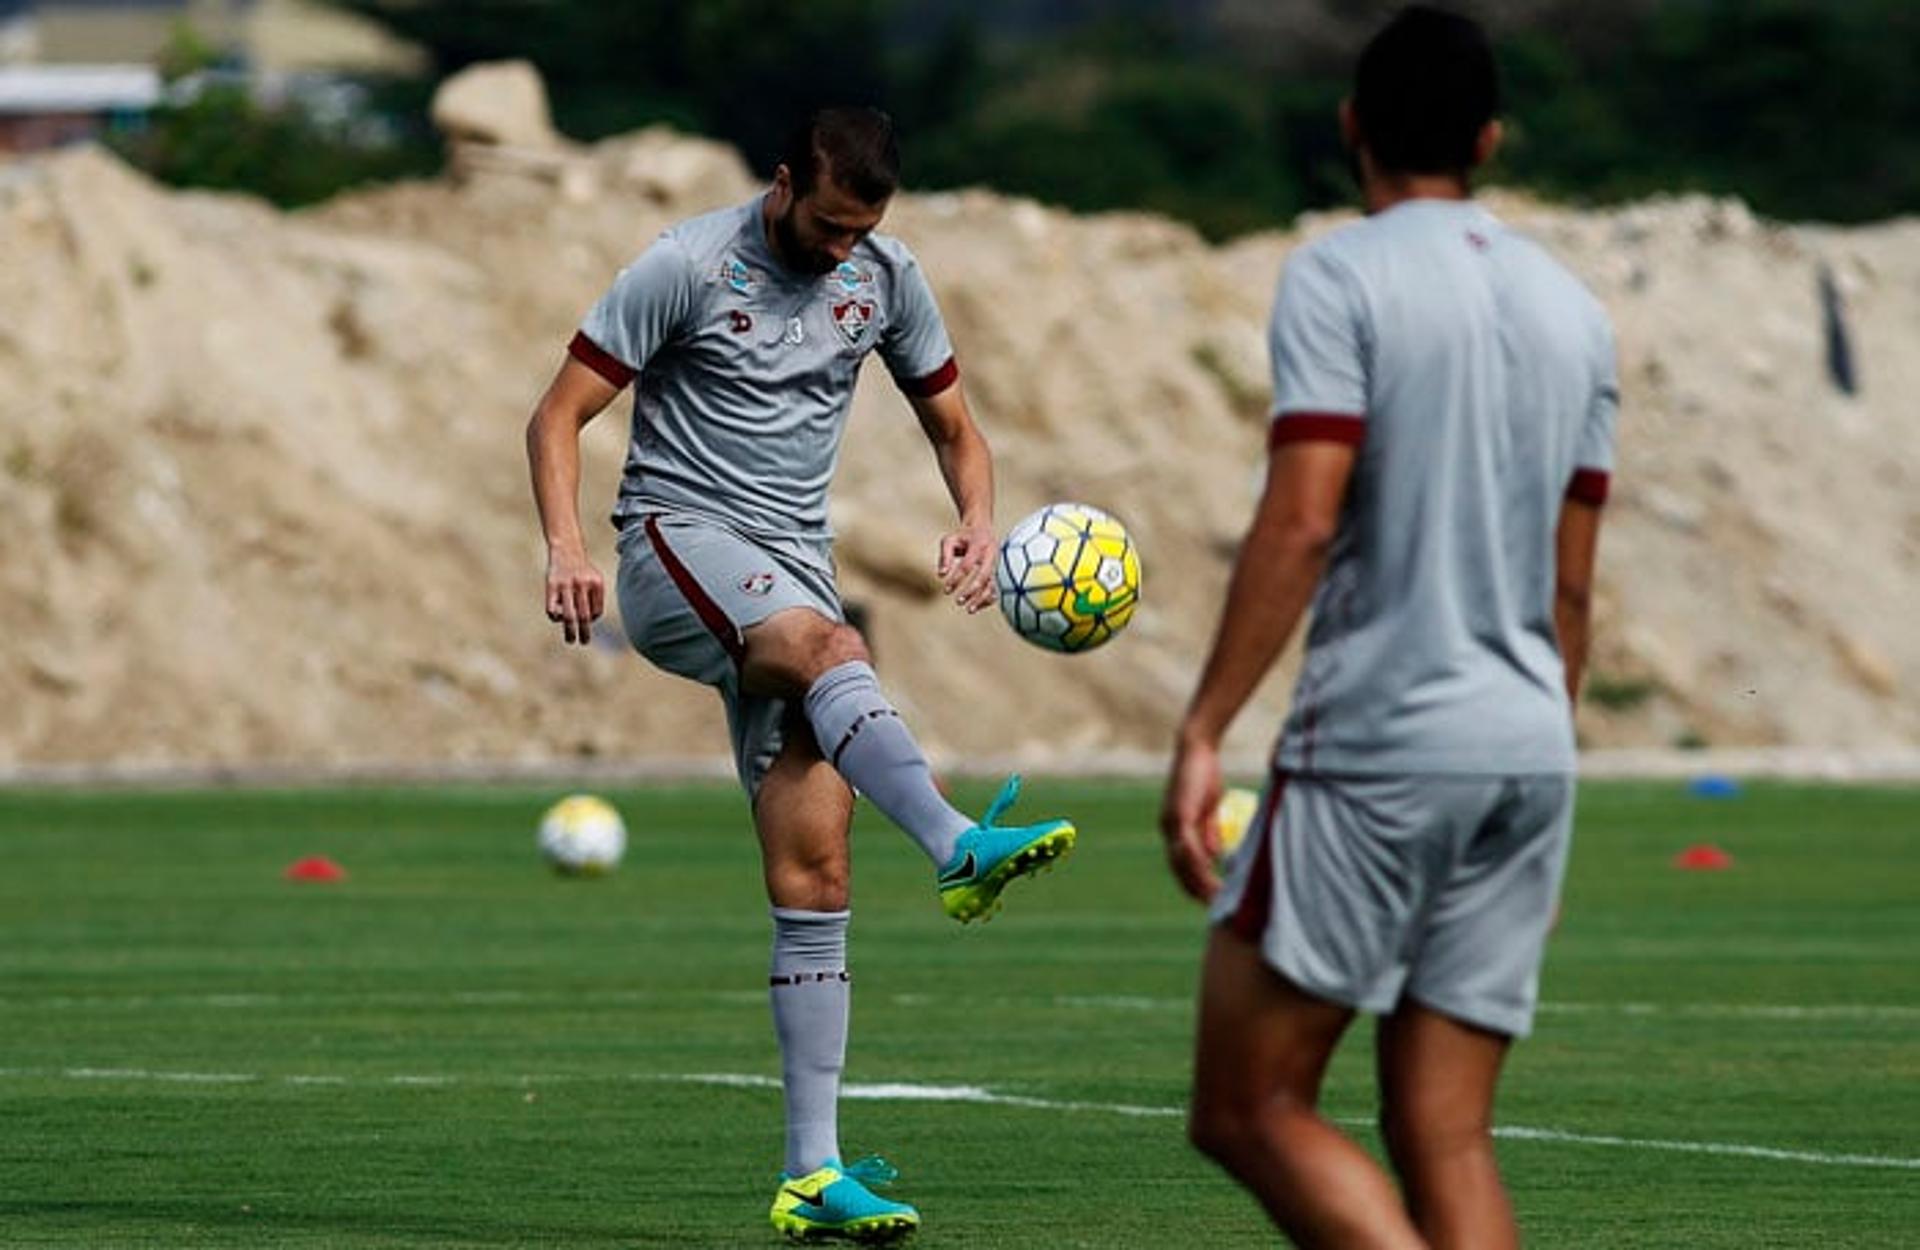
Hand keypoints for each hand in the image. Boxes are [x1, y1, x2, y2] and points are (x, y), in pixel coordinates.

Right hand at [544, 545, 605, 645]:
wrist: (566, 549)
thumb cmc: (582, 570)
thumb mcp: (595, 580)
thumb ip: (594, 599)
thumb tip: (589, 621)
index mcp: (596, 583)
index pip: (596, 611)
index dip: (593, 619)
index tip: (588, 620)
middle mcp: (582, 584)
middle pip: (584, 616)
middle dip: (584, 632)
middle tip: (584, 642)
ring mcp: (566, 585)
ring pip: (568, 615)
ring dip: (570, 631)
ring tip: (571, 640)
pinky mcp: (551, 585)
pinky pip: (552, 609)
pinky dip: (555, 617)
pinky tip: (557, 617)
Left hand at [938, 521, 996, 613]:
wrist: (982, 528)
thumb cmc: (962, 536)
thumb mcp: (949, 540)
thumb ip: (944, 556)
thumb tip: (941, 575)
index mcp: (978, 545)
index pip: (967, 565)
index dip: (956, 579)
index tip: (946, 590)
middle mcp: (991, 555)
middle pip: (984, 575)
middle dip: (972, 590)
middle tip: (959, 602)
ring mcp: (997, 564)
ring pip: (992, 583)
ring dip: (981, 598)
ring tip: (969, 610)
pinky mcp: (998, 571)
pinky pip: (996, 587)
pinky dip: (988, 598)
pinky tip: (977, 607)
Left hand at [1160, 731, 1224, 902]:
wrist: (1197, 748)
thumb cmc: (1204, 775)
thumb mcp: (1209, 808)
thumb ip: (1209, 831)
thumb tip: (1214, 856)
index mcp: (1174, 829)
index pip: (1180, 865)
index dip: (1193, 883)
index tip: (1209, 899)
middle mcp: (1168, 829)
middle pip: (1179, 868)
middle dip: (1195, 888)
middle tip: (1213, 905)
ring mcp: (1171, 822)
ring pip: (1182, 860)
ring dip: (1199, 879)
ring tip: (1215, 894)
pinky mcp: (1179, 813)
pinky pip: (1187, 844)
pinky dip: (1197, 860)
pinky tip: (1209, 871)